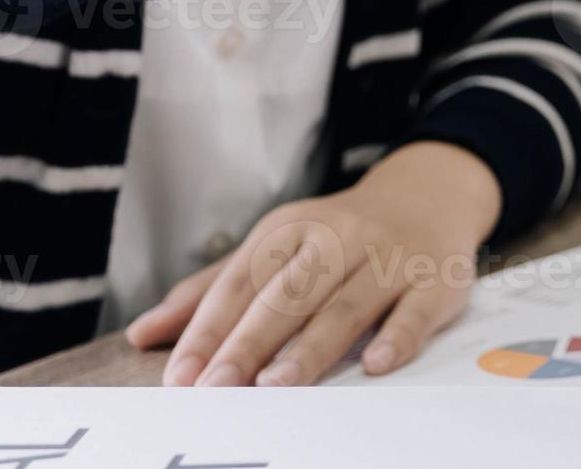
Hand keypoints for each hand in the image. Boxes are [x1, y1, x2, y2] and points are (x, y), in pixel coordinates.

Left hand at [128, 141, 498, 386]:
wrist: (429, 194)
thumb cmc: (339, 235)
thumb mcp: (274, 245)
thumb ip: (211, 291)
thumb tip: (145, 334)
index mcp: (291, 230)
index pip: (241, 282)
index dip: (208, 328)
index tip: (181, 375)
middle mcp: (338, 239)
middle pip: (289, 293)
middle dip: (250, 341)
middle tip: (217, 387)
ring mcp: (389, 259)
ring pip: (346, 304)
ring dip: (310, 346)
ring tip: (276, 386)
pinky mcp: (434, 280)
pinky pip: (415, 310)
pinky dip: (396, 336)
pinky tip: (374, 363)